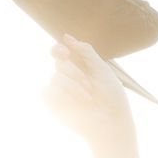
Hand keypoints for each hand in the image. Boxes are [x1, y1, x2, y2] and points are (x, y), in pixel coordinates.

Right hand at [44, 36, 138, 157]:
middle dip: (75, 74)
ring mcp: (59, 92)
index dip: (58, 50)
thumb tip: (66, 36)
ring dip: (73, 88)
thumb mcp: (101, 69)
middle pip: (59, 64)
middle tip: (89, 87)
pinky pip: (47, 92)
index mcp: (77, 67)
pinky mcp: (53, 105)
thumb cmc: (111, 96)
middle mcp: (66, 78)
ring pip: (55, 78)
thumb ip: (85, 51)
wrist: (111, 121)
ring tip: (87, 99)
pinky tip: (74, 104)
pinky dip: (62, 96)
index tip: (66, 53)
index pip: (59, 52)